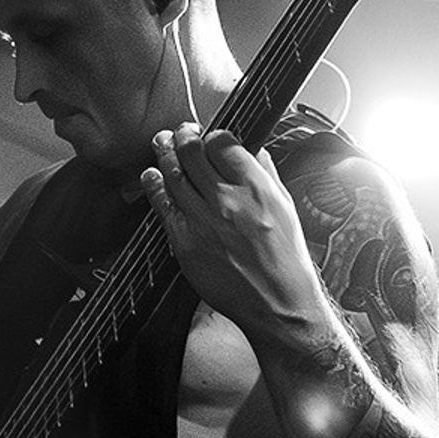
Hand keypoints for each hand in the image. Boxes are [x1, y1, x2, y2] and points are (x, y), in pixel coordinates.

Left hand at [141, 125, 323, 340]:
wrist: (278, 305)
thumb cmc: (286, 261)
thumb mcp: (286, 208)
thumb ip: (267, 175)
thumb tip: (253, 150)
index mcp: (257, 188)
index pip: (224, 143)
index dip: (213, 134)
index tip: (210, 136)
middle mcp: (229, 200)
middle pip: (193, 151)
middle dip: (184, 135)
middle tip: (181, 133)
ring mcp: (204, 221)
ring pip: (173, 174)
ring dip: (165, 154)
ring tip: (162, 145)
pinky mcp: (186, 243)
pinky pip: (163, 206)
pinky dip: (154, 186)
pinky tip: (152, 177)